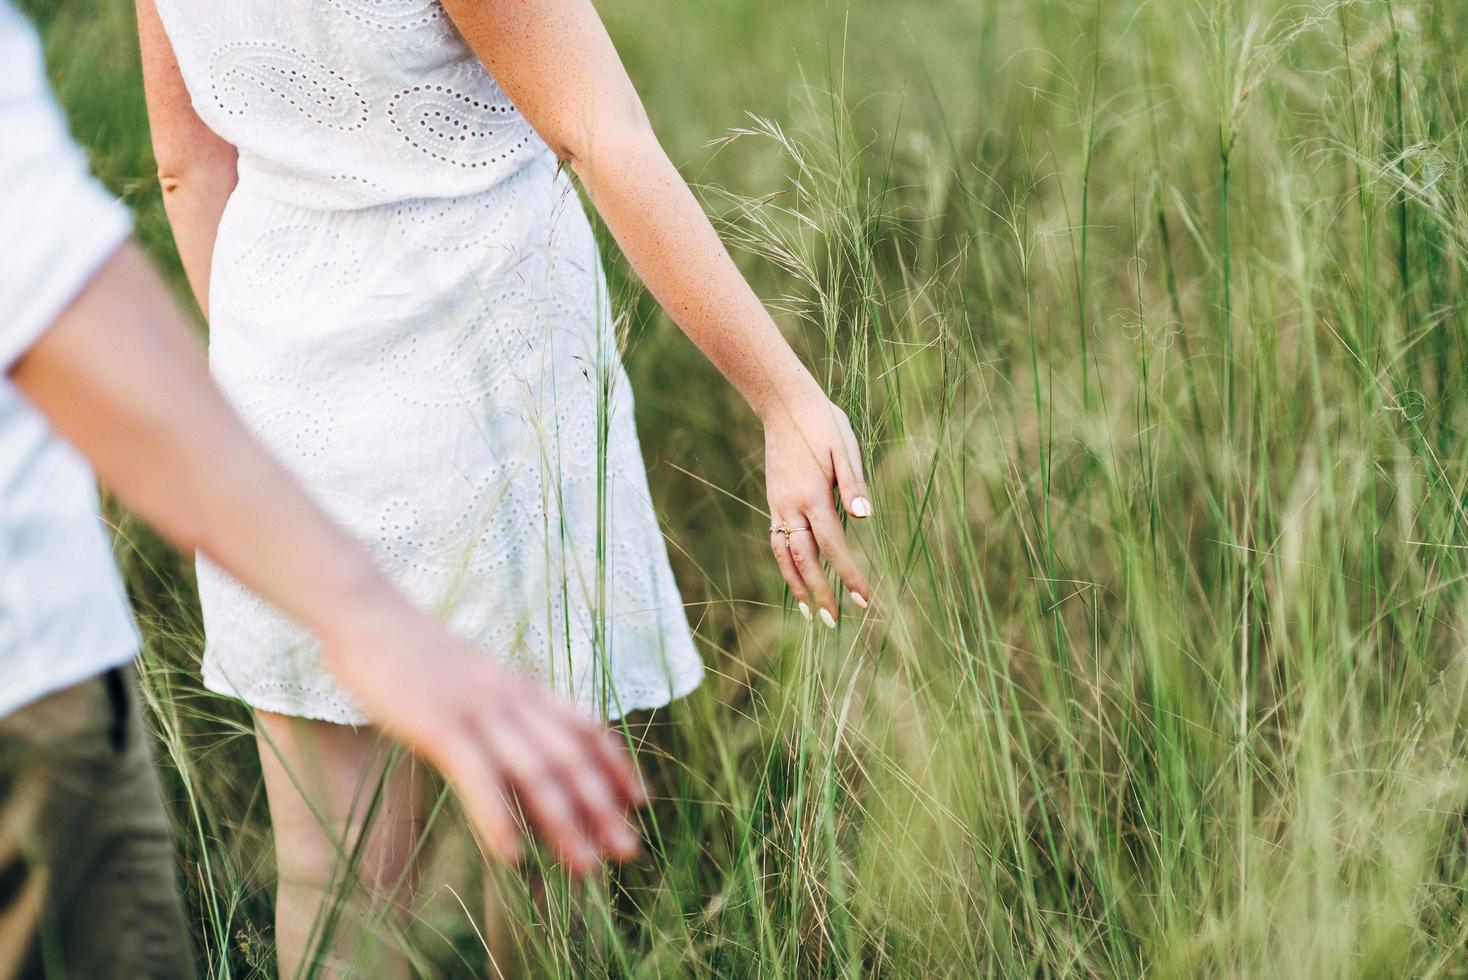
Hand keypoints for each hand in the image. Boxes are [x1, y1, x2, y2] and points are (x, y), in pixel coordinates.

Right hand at [320, 604, 646, 876]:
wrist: (368, 616)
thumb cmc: (414, 652)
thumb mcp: (473, 677)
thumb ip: (502, 704)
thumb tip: (523, 738)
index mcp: (520, 686)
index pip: (584, 726)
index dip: (614, 763)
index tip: (638, 800)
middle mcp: (510, 698)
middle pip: (571, 757)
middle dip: (603, 807)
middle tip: (628, 851)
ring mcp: (477, 710)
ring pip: (536, 773)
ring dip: (565, 824)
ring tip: (585, 867)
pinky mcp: (439, 725)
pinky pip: (478, 777)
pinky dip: (499, 818)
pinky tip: (512, 857)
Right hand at [763, 390, 872, 625]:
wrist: (783, 403)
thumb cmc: (822, 422)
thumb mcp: (845, 446)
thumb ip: (853, 483)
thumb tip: (865, 517)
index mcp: (814, 495)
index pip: (834, 546)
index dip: (849, 575)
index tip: (864, 600)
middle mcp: (792, 506)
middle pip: (805, 560)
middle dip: (821, 592)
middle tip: (835, 622)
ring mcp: (778, 505)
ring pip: (784, 556)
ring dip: (798, 586)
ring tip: (811, 613)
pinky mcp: (773, 501)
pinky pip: (776, 541)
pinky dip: (785, 565)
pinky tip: (797, 578)